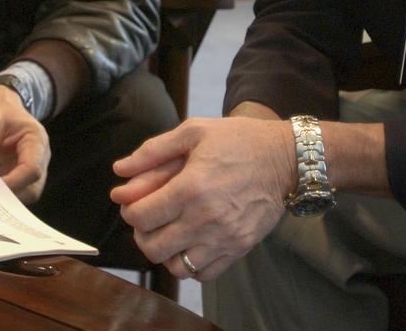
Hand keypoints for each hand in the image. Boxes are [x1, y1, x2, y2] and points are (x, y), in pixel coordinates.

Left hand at [0, 85, 50, 203]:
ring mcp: (26, 166)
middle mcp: (37, 156)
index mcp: (36, 140)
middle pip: (31, 188)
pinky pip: (11, 189)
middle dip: (9, 196)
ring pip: (22, 193)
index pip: (32, 170)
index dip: (13, 183)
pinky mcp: (15, 172)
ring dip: (3, 197)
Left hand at [111, 117, 294, 281]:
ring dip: (166, 253)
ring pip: (177, 267)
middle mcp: (205, 218)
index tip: (134, 203)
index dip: (129, 210)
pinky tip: (191, 243)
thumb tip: (119, 170)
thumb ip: (153, 151)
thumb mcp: (194, 132)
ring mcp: (224, 237)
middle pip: (153, 247)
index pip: (140, 216)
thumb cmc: (239, 140)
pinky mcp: (239, 248)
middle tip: (149, 220)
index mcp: (190, 187)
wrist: (286, 158)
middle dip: (142, 234)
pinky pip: (204, 273)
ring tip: (169, 233)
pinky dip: (191, 265)